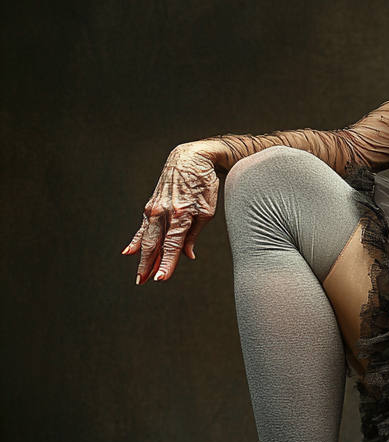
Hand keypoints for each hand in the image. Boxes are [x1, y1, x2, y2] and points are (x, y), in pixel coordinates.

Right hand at [123, 142, 220, 282]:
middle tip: (143, 282)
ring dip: (142, 258)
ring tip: (139, 276)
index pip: (173, 245)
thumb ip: (194, 234)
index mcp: (181, 214)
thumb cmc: (203, 184)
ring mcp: (155, 209)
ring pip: (147, 238)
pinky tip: (128, 252)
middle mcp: (164, 212)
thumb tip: (187, 255)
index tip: (161, 279)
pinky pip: (142, 227)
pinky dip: (136, 241)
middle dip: (149, 265)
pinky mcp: (151, 206)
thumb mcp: (207, 210)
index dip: (167, 263)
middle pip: (155, 244)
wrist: (189, 158)